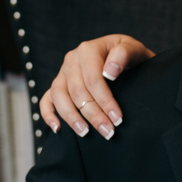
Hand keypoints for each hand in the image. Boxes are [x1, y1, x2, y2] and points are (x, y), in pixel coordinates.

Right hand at [39, 34, 153, 140]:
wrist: (124, 55)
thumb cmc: (130, 54)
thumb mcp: (134, 49)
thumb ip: (124, 54)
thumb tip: (109, 72)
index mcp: (88, 50)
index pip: (93, 79)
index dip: (105, 101)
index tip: (117, 118)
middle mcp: (72, 60)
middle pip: (77, 91)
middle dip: (93, 114)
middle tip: (108, 132)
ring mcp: (63, 73)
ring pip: (59, 96)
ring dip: (71, 117)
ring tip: (85, 133)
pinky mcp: (59, 84)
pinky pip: (47, 100)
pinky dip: (48, 114)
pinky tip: (58, 129)